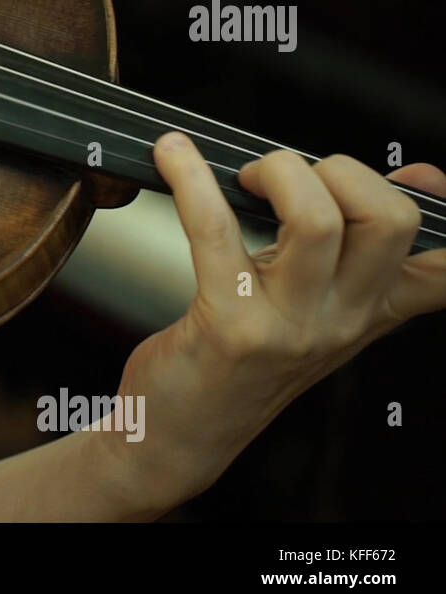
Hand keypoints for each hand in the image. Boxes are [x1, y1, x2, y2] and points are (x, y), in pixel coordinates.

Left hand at [109, 132, 445, 507]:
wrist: (179, 435)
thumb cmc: (236, 366)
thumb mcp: (310, 313)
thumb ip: (348, 255)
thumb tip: (401, 181)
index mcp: (367, 313)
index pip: (441, 271)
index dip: (441, 211)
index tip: (423, 178)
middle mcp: (340, 320)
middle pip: (389, 220)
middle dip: (342, 170)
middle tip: (286, 177)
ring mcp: (289, 326)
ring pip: (318, 221)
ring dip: (280, 172)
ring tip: (244, 177)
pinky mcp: (230, 326)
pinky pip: (217, 233)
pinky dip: (192, 182)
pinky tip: (174, 159)